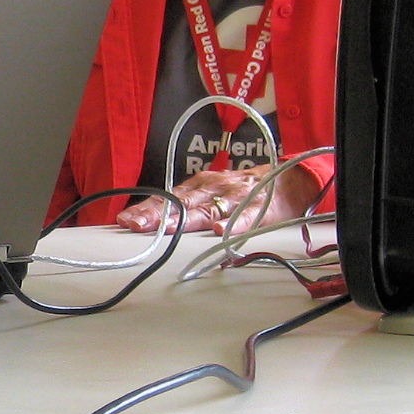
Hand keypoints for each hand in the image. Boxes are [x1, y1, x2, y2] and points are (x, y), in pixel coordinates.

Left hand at [116, 165, 323, 235]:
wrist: (288, 180)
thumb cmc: (243, 191)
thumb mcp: (212, 194)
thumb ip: (188, 207)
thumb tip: (154, 221)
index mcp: (200, 186)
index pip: (168, 198)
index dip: (147, 209)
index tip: (124, 221)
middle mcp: (213, 188)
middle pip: (180, 203)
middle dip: (156, 215)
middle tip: (134, 226)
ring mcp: (235, 197)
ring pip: (206, 210)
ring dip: (184, 220)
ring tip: (163, 230)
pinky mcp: (258, 209)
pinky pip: (245, 219)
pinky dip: (233, 225)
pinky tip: (220, 233)